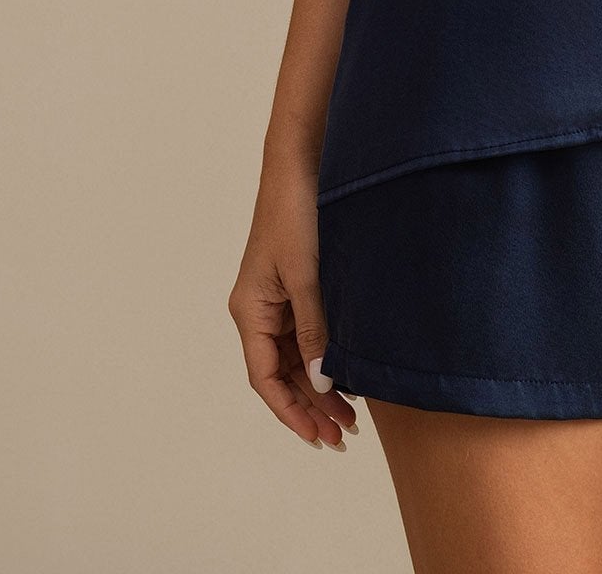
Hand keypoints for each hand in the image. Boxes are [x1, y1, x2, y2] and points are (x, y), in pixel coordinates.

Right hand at [229, 154, 357, 450]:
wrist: (302, 165)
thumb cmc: (296, 214)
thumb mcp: (307, 276)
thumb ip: (314, 329)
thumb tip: (321, 382)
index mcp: (250, 311)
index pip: (265, 378)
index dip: (291, 411)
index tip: (317, 437)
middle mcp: (259, 311)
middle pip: (282, 374)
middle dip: (310, 407)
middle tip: (342, 437)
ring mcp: (278, 300)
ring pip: (296, 359)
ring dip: (320, 387)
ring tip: (351, 418)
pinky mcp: (296, 288)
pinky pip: (307, 335)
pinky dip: (325, 358)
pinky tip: (349, 375)